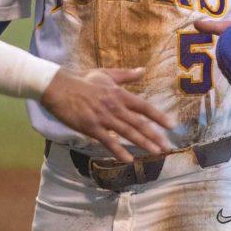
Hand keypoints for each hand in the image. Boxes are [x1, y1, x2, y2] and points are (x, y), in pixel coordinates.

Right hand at [40, 68, 175, 161]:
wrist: (59, 88)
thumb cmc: (82, 81)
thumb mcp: (105, 74)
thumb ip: (126, 75)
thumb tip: (143, 70)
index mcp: (119, 94)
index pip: (143, 106)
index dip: (158, 116)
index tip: (171, 125)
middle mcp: (114, 106)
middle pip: (139, 122)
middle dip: (154, 135)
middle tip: (167, 146)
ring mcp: (103, 118)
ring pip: (127, 132)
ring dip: (143, 143)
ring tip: (155, 152)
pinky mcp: (91, 127)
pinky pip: (108, 141)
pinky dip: (119, 151)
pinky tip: (129, 159)